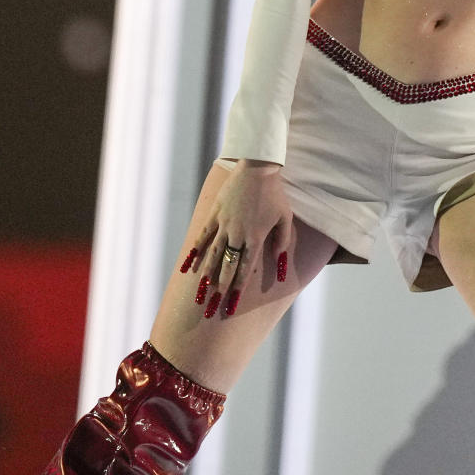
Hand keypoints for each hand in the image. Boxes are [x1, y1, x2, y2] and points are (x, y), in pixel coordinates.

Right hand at [181, 161, 292, 319]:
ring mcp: (224, 224)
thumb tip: (278, 263)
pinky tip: (189, 265)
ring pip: (213, 254)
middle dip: (220, 288)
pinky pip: (203, 236)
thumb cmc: (274, 194)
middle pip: (227, 266)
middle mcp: (238, 234)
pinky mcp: (215, 213)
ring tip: (200, 291)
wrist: (258, 168)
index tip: (231, 305)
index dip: (238, 289)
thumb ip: (282, 242)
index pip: (245, 270)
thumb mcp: (285, 218)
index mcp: (256, 238)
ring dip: (206, 274)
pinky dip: (196, 251)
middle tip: (212, 306)